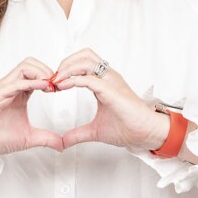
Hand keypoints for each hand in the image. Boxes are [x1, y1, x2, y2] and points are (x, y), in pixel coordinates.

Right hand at [0, 57, 63, 159]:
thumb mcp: (29, 138)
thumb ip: (46, 139)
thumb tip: (63, 146)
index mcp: (20, 93)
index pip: (38, 74)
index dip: (52, 79)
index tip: (61, 90)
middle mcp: (12, 87)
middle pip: (32, 64)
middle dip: (48, 71)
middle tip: (58, 86)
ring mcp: (4, 88)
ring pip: (25, 66)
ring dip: (41, 72)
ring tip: (51, 86)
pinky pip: (16, 82)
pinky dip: (31, 82)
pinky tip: (43, 88)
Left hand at [51, 49, 168, 152]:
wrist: (145, 133)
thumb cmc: (127, 128)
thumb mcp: (95, 131)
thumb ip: (78, 134)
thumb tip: (63, 141)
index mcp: (104, 82)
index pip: (83, 64)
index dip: (66, 70)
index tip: (53, 85)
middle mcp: (108, 77)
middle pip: (84, 55)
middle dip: (65, 63)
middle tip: (53, 79)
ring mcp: (111, 82)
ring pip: (86, 61)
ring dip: (67, 68)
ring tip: (56, 82)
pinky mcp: (112, 91)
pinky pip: (90, 79)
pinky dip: (74, 80)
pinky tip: (63, 87)